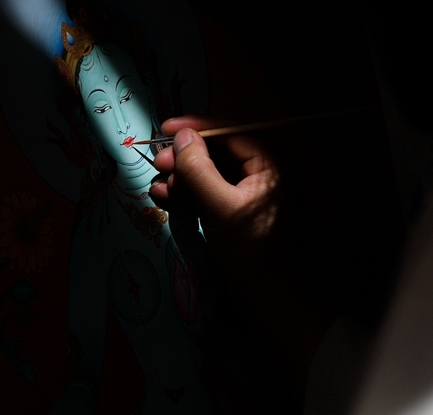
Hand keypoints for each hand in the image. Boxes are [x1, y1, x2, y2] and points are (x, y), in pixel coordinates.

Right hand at [150, 115, 330, 396]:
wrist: (273, 304)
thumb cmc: (252, 254)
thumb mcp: (220, 208)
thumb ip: (198, 169)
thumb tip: (181, 137)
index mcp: (275, 164)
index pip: (233, 131)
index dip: (197, 127)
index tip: (165, 128)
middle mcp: (269, 173)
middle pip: (222, 151)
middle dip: (187, 157)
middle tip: (158, 162)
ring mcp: (257, 195)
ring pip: (215, 174)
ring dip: (185, 177)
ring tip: (159, 186)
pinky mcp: (244, 215)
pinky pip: (216, 194)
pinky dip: (192, 195)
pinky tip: (167, 198)